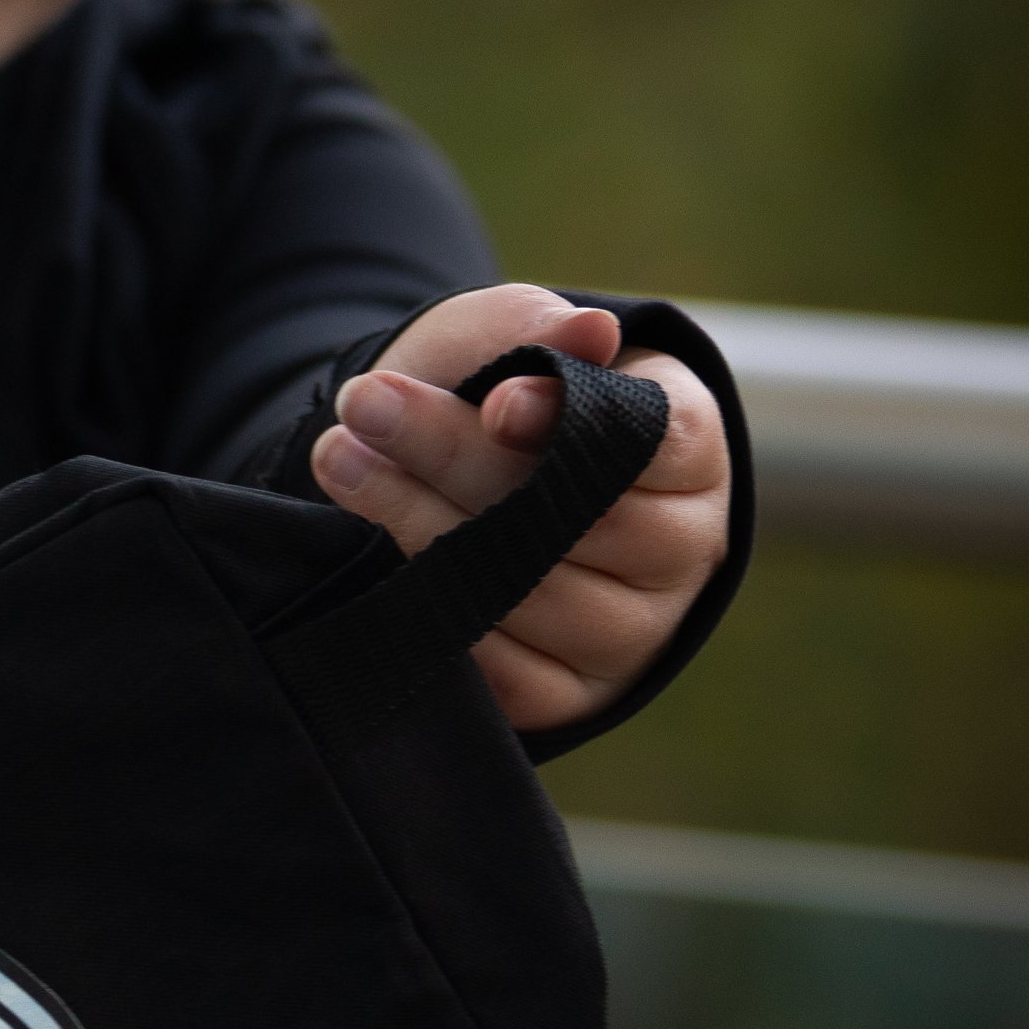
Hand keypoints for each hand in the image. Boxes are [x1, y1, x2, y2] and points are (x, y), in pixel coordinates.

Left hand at [309, 283, 732, 732]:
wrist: (459, 488)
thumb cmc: (500, 401)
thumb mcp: (511, 344)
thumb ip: (540, 333)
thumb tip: (588, 334)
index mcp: (689, 449)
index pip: (652, 439)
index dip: (570, 422)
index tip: (490, 404)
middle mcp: (680, 548)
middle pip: (576, 516)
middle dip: (457, 459)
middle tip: (362, 406)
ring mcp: (630, 632)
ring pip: (528, 591)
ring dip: (419, 526)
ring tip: (339, 460)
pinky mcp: (566, 694)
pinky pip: (501, 673)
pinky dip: (433, 613)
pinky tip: (370, 559)